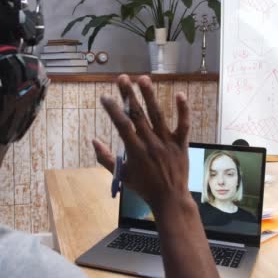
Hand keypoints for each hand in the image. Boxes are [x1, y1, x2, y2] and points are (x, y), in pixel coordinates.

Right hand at [93, 74, 190, 213]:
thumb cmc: (144, 187)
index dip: (112, 110)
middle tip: (122, 78)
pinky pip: (183, 124)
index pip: (121, 125)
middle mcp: (150, 143)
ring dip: (150, 96)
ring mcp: (167, 142)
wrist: (170, 199)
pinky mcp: (181, 143)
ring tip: (143, 78)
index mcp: (135, 150)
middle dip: (128, 95)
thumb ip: (106, 158)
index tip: (104, 97)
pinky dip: (182, 110)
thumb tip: (93, 141)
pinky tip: (180, 94)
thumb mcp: (122, 176)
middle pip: (137, 115)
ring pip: (157, 114)